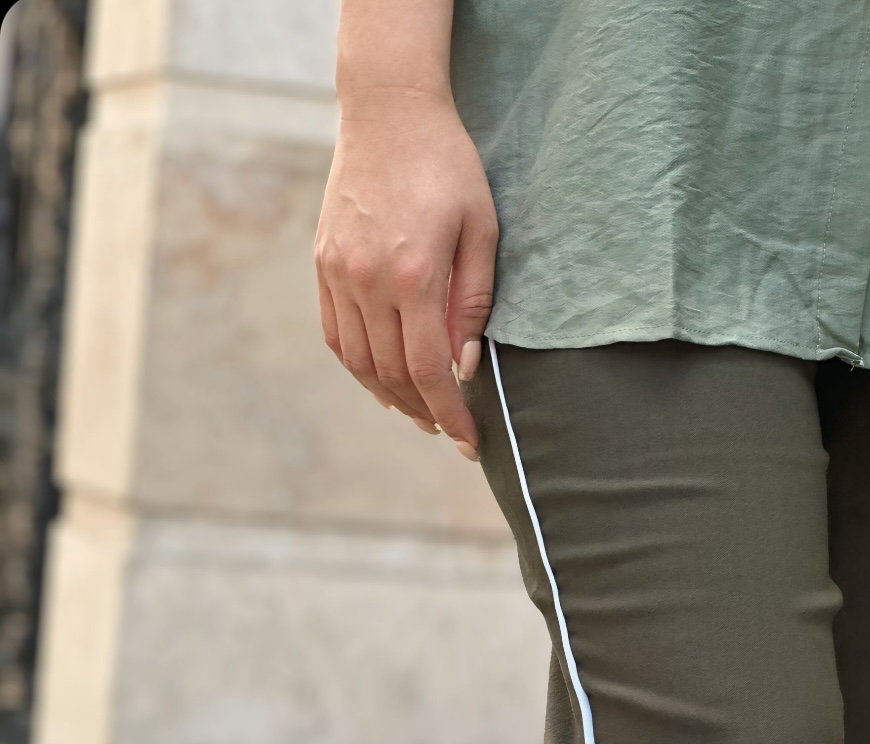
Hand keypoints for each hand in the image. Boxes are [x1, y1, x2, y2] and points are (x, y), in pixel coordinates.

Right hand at [314, 93, 497, 456]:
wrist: (389, 111)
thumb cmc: (447, 167)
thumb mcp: (481, 230)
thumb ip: (473, 302)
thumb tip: (466, 367)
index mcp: (412, 275)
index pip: (427, 369)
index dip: (449, 413)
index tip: (468, 442)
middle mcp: (367, 279)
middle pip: (391, 373)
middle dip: (423, 410)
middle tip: (449, 429)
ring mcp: (338, 272)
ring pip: (359, 361)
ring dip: (389, 396)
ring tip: (419, 412)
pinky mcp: (323, 263)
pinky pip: (337, 334)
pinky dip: (359, 367)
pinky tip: (383, 382)